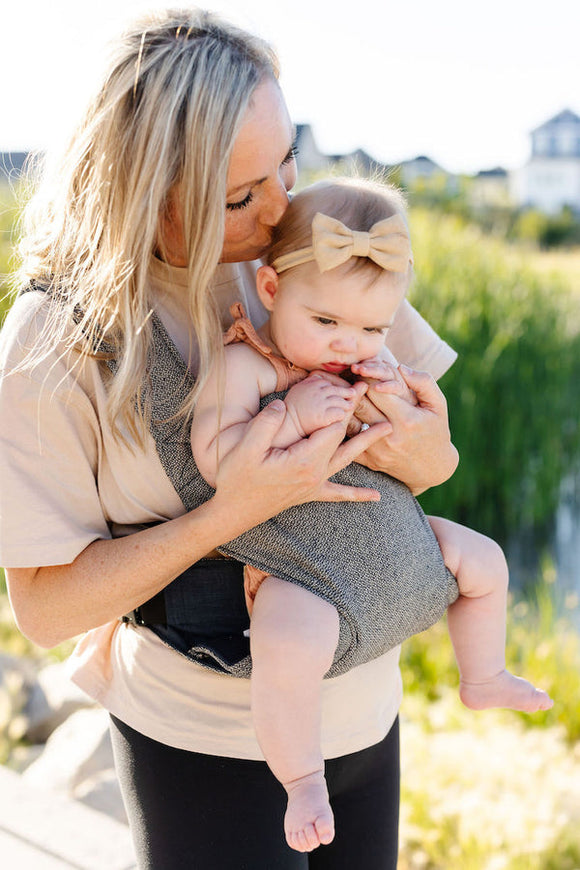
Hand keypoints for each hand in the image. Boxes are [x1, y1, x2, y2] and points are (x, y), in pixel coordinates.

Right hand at [212, 399, 392, 531]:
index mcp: (303, 459)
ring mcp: (314, 484)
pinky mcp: (309, 493)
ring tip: (387, 431)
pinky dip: (357, 494)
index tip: (356, 386)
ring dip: (367, 444)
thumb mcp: (245, 448)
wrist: (233, 512)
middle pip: (344, 440)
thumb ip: (265, 424)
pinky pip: (338, 494)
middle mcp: (314, 473)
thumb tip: (281, 404)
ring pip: (346, 461)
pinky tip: (376, 496)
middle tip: (379, 398)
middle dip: (360, 417)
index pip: (332, 427)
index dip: (345, 406)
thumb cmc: (236, 479)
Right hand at [283, 373, 365, 437]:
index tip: (340, 389)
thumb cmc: (291, 408)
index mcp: (311, 383)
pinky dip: (341, 414)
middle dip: (346, 392)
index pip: (328, 383)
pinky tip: (342, 417)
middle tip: (353, 394)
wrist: (286, 425)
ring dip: (346, 404)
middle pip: (336, 390)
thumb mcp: (298, 390)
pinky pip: (338, 413)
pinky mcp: (323, 416)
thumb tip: (318, 377)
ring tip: (349, 406)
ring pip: (339, 401)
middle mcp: (317, 392)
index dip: (335, 386)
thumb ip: (309, 382)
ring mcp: (320, 404)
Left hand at [352, 365, 458, 493]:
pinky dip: (343, 425)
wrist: (432, 468)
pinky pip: (347, 439)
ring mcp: (376, 450)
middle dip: (354, 387)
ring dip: (346, 405)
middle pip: (360, 403)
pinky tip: (345, 414)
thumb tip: (400, 367)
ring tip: (347, 394)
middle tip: (351, 377)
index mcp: (407, 419)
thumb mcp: (438, 405)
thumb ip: (423, 382)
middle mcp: (389, 436)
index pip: (376, 390)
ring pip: (349, 421)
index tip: (366, 369)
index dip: (368, 376)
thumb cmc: (435, 430)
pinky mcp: (367, 460)